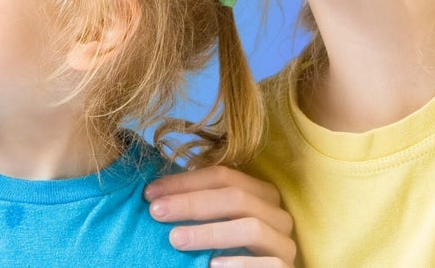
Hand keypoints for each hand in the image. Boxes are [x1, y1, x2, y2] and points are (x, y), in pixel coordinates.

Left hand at [145, 166, 295, 267]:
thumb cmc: (228, 249)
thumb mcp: (216, 222)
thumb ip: (198, 206)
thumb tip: (156, 192)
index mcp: (260, 194)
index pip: (222, 176)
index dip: (185, 181)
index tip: (151, 193)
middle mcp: (277, 215)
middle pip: (236, 198)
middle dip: (192, 202)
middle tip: (157, 211)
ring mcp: (284, 243)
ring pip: (252, 228)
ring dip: (210, 232)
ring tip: (176, 239)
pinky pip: (267, 264)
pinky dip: (239, 263)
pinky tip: (212, 265)